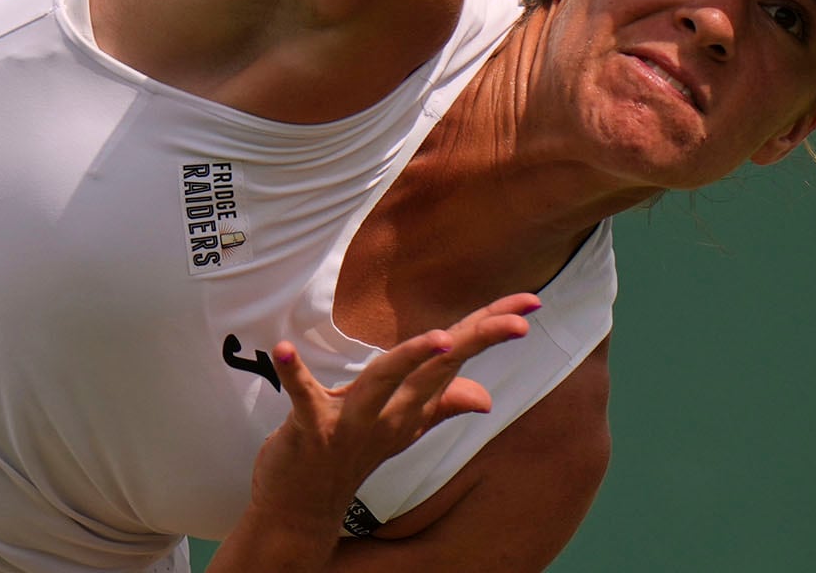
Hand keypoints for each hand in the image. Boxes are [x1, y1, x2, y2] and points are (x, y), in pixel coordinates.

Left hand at [245, 293, 542, 530]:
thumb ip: (441, 406)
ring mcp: (351, 424)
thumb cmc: (349, 459)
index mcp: (413, 407)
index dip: (493, 329)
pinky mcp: (311, 430)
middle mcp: (390, 414)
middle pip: (437, 369)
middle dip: (475, 342)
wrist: (300, 513)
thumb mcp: (401, 430)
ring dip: (410, 359)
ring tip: (439, 338)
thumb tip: (486, 398)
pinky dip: (295, 375)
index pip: (459, 359)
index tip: (531, 302)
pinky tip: (284, 350)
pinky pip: (304, 399)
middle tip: (516, 322)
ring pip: (383, 383)